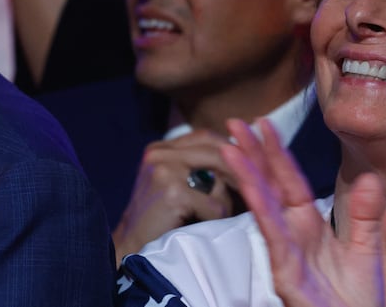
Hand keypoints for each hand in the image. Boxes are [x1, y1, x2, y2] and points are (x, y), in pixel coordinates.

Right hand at [112, 129, 238, 263]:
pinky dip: (217, 218)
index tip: (251, 164)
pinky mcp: (173, 192)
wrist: (130, 250)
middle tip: (254, 185)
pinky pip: (214, 205)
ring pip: (219, 177)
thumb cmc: (162, 218)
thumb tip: (244, 154)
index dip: (231, 149)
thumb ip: (200, 166)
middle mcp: (160, 153)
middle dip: (239, 169)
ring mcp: (165, 170)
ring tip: (222, 214)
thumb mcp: (177, 182)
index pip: (205, 136)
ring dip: (226, 200)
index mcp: (161, 148)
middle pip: (215, 150)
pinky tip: (206, 228)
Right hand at [221, 118, 385, 306]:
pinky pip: (274, 235)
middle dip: (253, 155)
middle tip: (235, 123)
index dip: (276, 152)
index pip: (289, 181)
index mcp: (309, 227)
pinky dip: (262, 209)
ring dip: (247, 176)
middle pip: (269, 186)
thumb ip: (366, 215)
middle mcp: (293, 236)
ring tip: (231, 147)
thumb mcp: (366, 250)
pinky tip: (252, 187)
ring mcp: (285, 254)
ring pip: (264, 207)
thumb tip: (369, 177)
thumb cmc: (358, 303)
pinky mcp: (286, 273)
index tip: (264, 124)